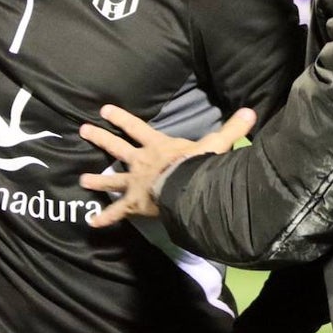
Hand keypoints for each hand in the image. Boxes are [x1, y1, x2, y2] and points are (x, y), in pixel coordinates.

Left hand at [79, 104, 255, 227]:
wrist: (187, 188)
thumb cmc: (199, 165)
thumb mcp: (216, 144)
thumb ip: (232, 129)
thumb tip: (250, 112)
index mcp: (158, 147)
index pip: (136, 127)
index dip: (120, 118)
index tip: (103, 109)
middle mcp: (142, 162)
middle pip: (117, 148)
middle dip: (100, 138)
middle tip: (83, 130)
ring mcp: (135, 183)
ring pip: (112, 179)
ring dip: (97, 180)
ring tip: (82, 180)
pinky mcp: (134, 203)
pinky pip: (117, 212)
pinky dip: (105, 218)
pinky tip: (91, 223)